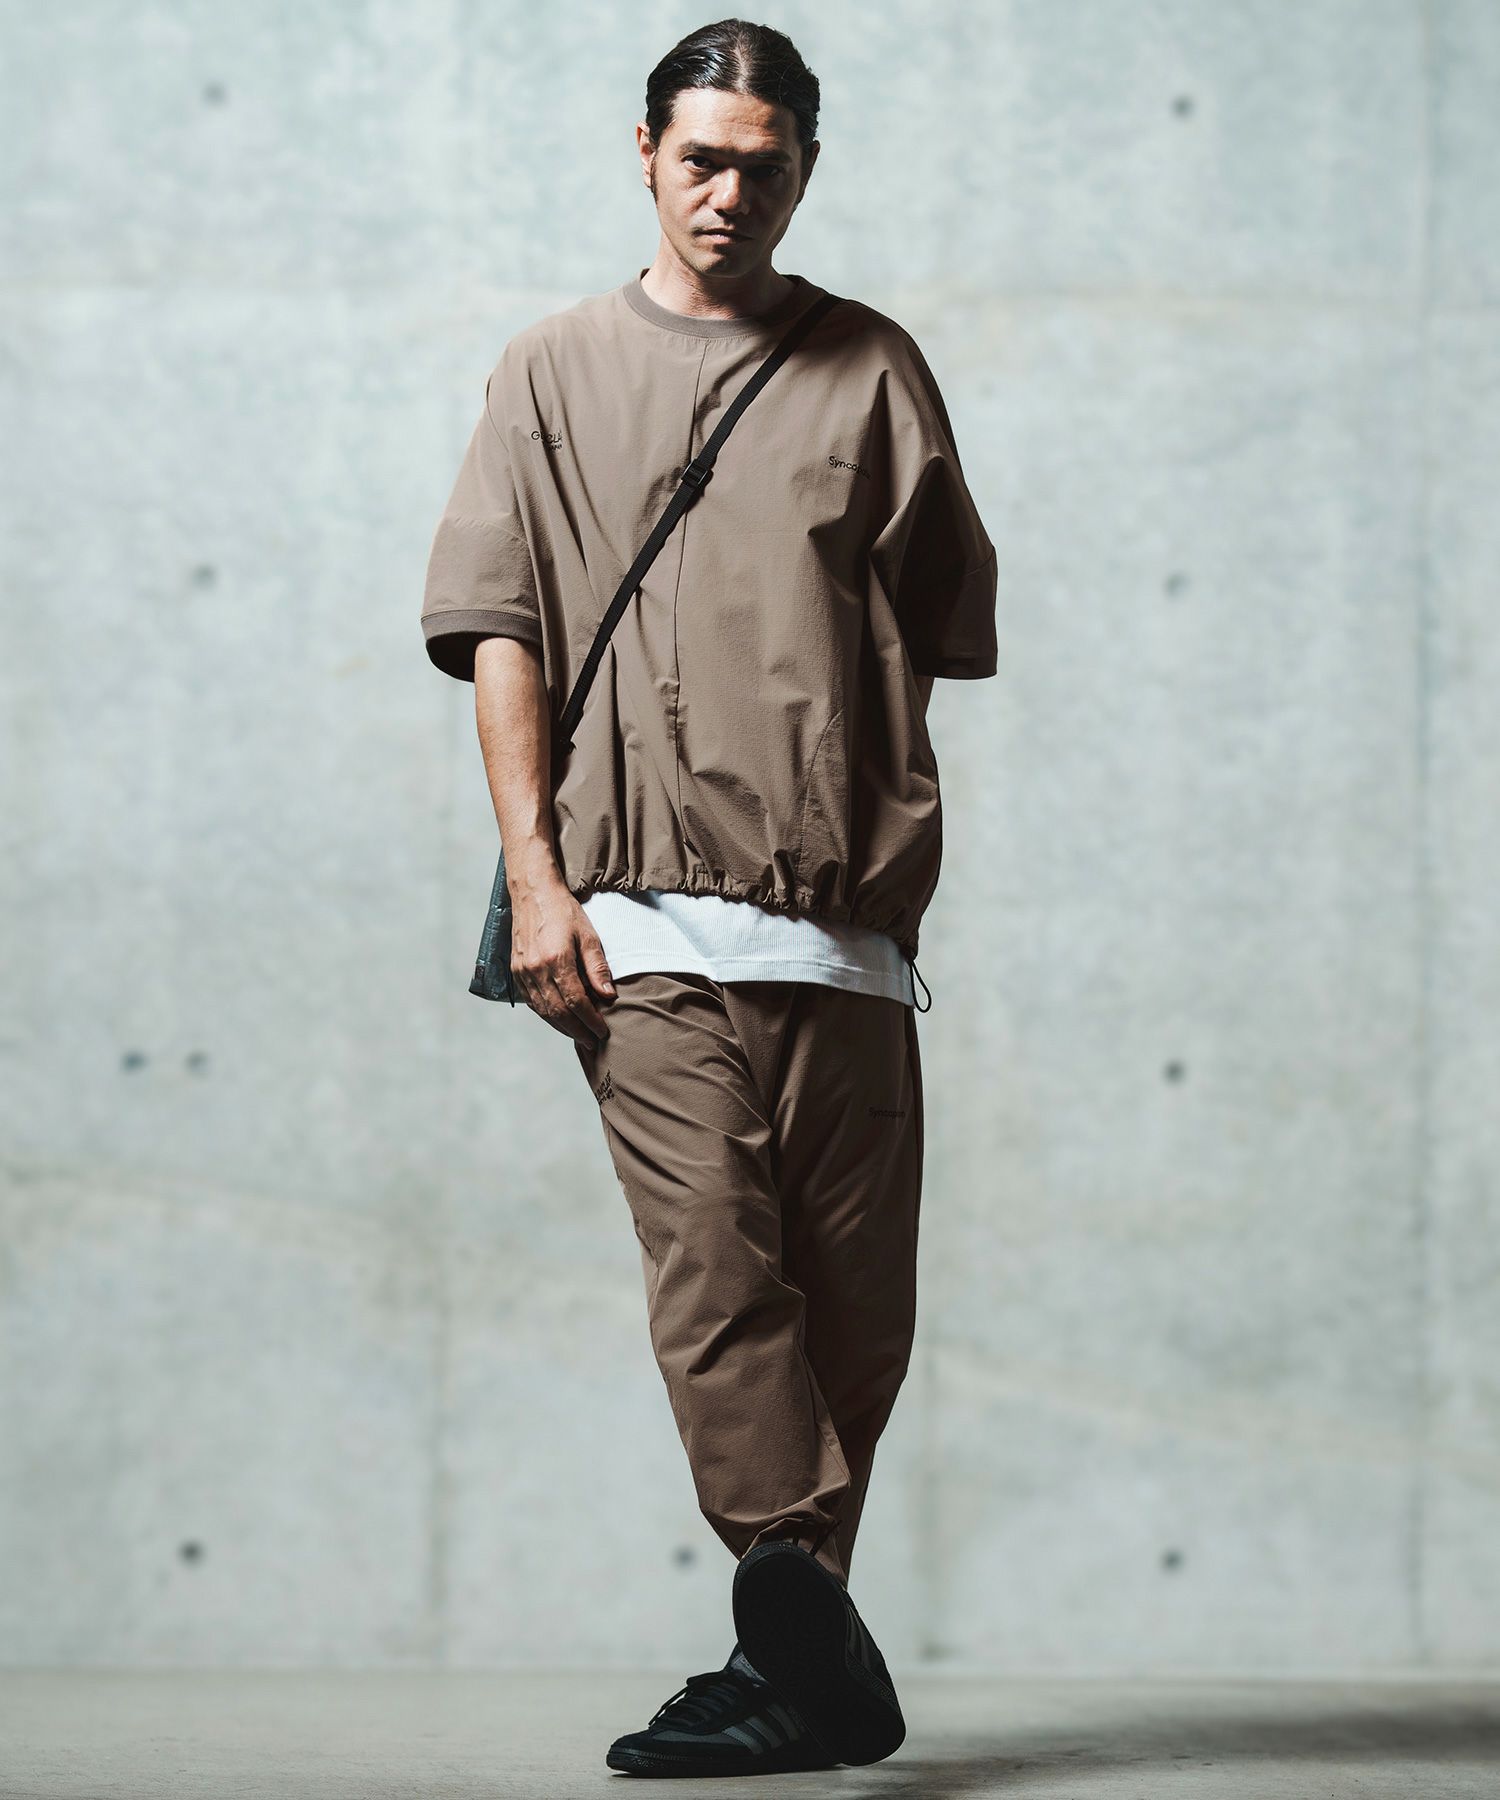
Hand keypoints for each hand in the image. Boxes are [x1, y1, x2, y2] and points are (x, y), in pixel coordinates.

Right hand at [509, 878, 617, 1045]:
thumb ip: (597, 967)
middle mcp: (536, 969)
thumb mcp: (588, 935)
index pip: (576, 1001)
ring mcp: (523, 972)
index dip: (591, 1020)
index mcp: (556, 959)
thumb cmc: (563, 911)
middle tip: (592, 1042)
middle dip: (577, 1030)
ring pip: (543, 1011)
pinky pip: (532, 1002)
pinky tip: (559, 1020)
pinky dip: (547, 1015)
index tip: (603, 1031)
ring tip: (579, 1036)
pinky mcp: (516, 972)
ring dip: (562, 1027)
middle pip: (558, 1012)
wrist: (533, 893)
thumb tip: (608, 996)